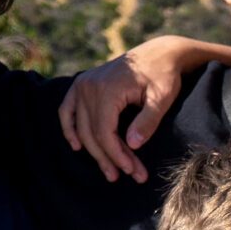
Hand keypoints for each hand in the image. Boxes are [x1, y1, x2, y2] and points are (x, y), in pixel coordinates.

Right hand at [58, 56, 157, 184]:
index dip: (117, 154)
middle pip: (92, 133)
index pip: (104, 131)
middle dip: (109, 158)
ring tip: (110, 171)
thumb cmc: (163, 74)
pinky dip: (70, 128)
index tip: (132, 170)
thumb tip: (132, 144)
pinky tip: (77, 146)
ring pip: (81, 127)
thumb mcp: (163, 96)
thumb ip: (148, 120)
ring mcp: (82, 84)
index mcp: (107, 89)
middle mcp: (89, 86)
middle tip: (127, 176)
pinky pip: (67, 110)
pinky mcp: (82, 84)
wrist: (158, 53)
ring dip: (93, 151)